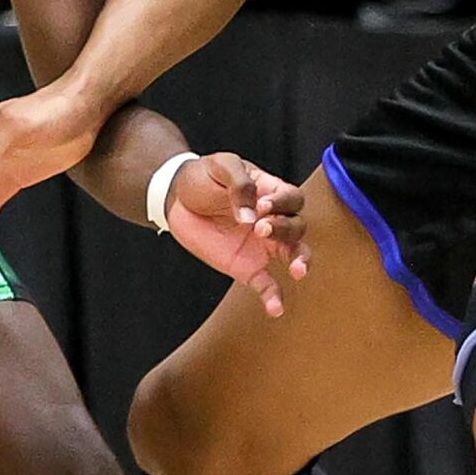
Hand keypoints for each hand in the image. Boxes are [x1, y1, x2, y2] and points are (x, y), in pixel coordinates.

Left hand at [161, 153, 309, 316]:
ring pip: (294, 253)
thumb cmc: (202, 177)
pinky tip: (276, 308)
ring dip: (299, 260)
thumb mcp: (221, 166)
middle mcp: (273, 220)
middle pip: (298, 226)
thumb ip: (240, 184)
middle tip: (260, 228)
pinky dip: (274, 297)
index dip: (283, 203)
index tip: (262, 205)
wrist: (176, 199)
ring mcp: (262, 246)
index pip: (293, 198)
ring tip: (296, 269)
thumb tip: (250, 216)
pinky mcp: (247, 267)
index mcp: (271, 192)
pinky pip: (268, 285)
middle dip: (285, 229)